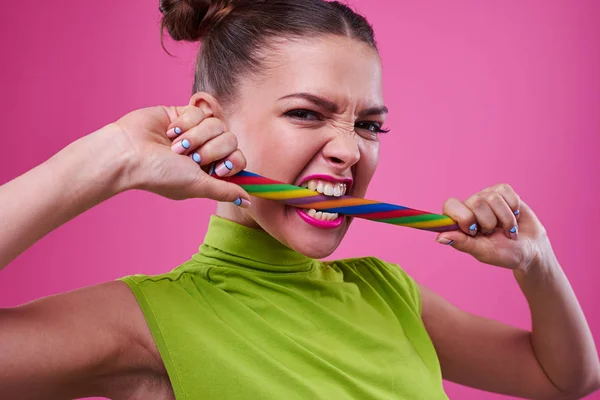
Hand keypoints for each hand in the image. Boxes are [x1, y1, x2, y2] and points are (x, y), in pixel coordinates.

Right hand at [109, 104, 249, 204]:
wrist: (131, 152)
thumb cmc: (161, 174)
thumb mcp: (198, 185)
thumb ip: (225, 191)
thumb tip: (248, 203)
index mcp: (209, 169)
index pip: (238, 158)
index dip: (232, 161)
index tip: (218, 169)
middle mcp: (204, 150)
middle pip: (230, 139)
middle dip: (209, 148)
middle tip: (189, 157)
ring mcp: (194, 131)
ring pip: (216, 123)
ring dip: (195, 135)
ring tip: (175, 146)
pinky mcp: (182, 114)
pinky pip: (200, 110)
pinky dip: (185, 121)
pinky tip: (170, 131)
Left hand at [437, 184, 550, 271]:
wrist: (530, 249)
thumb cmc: (504, 253)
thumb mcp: (483, 252)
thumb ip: (462, 243)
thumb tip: (439, 237)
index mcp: (459, 221)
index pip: (450, 205)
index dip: (464, 217)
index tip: (474, 232)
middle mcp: (470, 206)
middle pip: (475, 201)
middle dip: (489, 222)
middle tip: (493, 233)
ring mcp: (486, 197)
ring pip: (493, 198)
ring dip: (506, 219)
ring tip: (507, 230)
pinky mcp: (502, 192)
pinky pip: (507, 192)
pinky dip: (514, 208)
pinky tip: (514, 217)